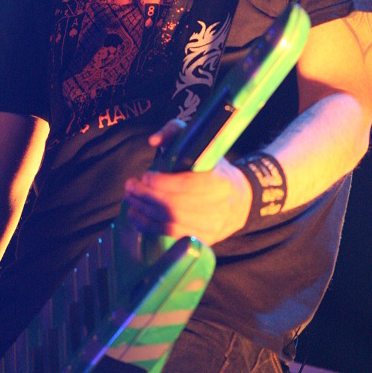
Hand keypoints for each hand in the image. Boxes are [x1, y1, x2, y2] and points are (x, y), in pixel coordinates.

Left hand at [124, 119, 252, 245]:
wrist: (240, 200)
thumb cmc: (215, 170)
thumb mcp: (202, 144)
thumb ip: (176, 132)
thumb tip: (153, 140)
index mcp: (220, 182)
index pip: (187, 185)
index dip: (162, 182)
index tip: (146, 175)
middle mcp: (218, 207)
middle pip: (175, 206)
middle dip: (147, 196)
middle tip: (130, 186)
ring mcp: (211, 227)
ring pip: (170, 222)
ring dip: (144, 211)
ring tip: (130, 198)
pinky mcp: (203, 240)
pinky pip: (171, 235)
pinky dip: (148, 225)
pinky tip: (135, 215)